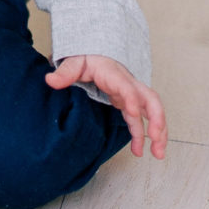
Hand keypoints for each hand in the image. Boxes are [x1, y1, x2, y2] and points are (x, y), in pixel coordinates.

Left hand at [45, 54, 167, 158]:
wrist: (94, 54)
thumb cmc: (87, 58)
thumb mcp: (74, 62)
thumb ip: (65, 72)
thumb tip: (50, 80)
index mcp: (115, 75)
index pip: (127, 86)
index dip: (131, 99)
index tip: (132, 113)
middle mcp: (128, 85)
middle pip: (151, 99)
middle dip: (157, 118)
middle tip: (156, 137)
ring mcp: (131, 94)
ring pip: (152, 112)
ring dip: (158, 132)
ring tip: (157, 154)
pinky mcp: (128, 104)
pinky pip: (141, 120)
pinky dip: (144, 135)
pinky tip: (140, 151)